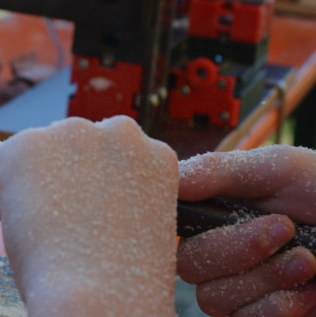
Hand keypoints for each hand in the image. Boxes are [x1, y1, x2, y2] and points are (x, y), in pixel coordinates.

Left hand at [0, 116, 177, 315]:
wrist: (99, 296)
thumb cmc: (120, 279)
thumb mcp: (140, 222)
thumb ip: (119, 191)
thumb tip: (80, 187)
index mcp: (153, 154)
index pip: (105, 157)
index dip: (89, 192)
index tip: (87, 220)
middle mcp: (116, 132)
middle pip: (68, 149)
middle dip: (59, 181)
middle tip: (64, 227)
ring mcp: (70, 133)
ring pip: (33, 155)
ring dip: (31, 188)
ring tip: (47, 229)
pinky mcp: (26, 144)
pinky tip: (22, 226)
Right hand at [178, 145, 315, 316]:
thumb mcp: (279, 169)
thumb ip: (219, 171)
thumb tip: (170, 176)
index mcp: (215, 213)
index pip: (169, 224)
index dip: (182, 223)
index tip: (219, 213)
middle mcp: (218, 253)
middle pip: (188, 266)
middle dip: (238, 251)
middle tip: (285, 230)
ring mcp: (237, 289)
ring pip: (214, 298)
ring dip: (265, 280)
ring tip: (308, 263)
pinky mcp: (259, 316)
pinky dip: (279, 307)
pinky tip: (309, 292)